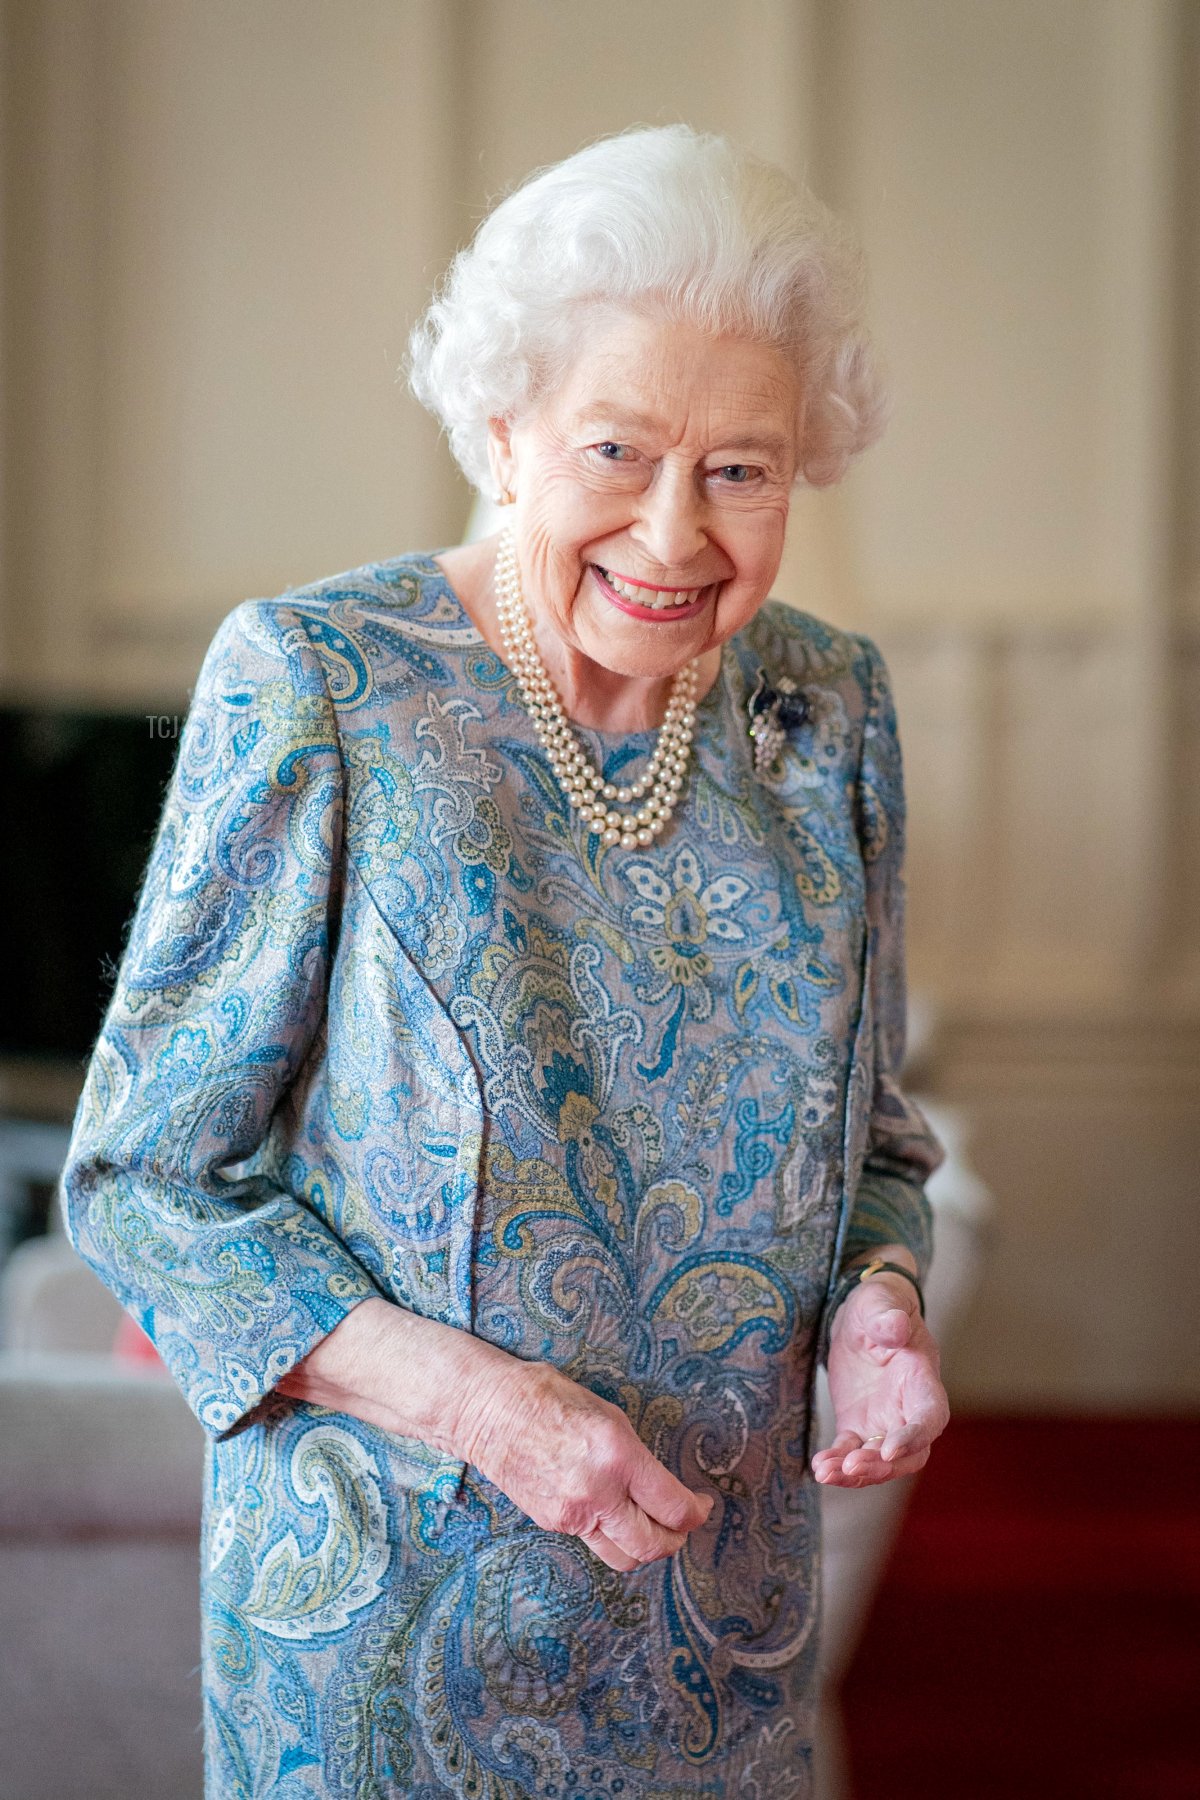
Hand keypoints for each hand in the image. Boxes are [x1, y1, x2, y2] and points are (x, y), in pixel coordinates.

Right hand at [459, 1357, 713, 1573]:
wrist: (488, 1411)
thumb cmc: (548, 1396)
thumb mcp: (607, 1412)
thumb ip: (636, 1455)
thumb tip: (660, 1484)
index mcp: (618, 1455)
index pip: (674, 1507)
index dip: (697, 1512)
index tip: (702, 1504)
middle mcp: (598, 1492)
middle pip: (653, 1546)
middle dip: (676, 1539)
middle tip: (683, 1523)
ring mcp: (572, 1515)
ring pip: (624, 1557)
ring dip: (645, 1548)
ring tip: (652, 1526)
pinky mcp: (553, 1524)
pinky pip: (594, 1542)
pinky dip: (611, 1534)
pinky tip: (611, 1512)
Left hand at [811, 1271, 949, 1487]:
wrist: (861, 1316)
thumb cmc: (878, 1304)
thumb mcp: (878, 1302)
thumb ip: (887, 1316)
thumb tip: (894, 1328)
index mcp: (921, 1377)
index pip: (930, 1415)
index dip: (915, 1436)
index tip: (889, 1449)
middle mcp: (908, 1406)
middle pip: (909, 1453)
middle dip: (882, 1467)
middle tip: (849, 1467)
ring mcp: (885, 1420)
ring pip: (880, 1461)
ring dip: (856, 1473)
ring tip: (825, 1473)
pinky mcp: (860, 1425)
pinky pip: (851, 1451)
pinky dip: (838, 1462)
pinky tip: (818, 1467)